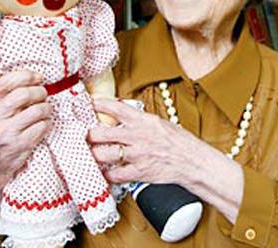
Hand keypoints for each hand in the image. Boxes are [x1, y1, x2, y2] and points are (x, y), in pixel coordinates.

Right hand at [0, 70, 50, 236]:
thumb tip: (28, 76)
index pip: (7, 81)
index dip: (28, 76)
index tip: (38, 77)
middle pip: (25, 94)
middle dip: (40, 92)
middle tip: (43, 94)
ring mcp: (6, 132)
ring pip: (37, 110)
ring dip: (46, 107)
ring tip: (45, 109)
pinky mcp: (19, 145)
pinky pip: (43, 126)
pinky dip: (47, 123)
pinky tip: (43, 124)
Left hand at [88, 98, 204, 185]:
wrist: (193, 161)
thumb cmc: (180, 142)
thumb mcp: (160, 123)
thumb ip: (141, 120)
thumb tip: (125, 116)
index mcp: (143, 120)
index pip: (116, 108)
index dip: (99, 104)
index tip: (89, 103)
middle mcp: (137, 136)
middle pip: (102, 133)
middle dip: (88, 135)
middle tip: (84, 136)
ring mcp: (136, 155)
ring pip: (104, 154)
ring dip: (94, 155)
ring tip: (90, 154)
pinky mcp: (139, 172)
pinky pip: (115, 174)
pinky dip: (107, 174)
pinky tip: (106, 172)